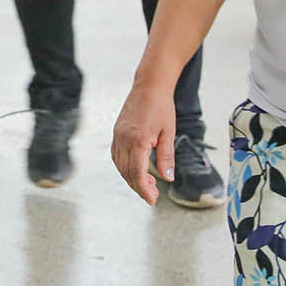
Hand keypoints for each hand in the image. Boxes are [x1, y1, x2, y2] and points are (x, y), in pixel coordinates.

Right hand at [110, 81, 177, 204]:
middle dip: (139, 187)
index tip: (152, 199)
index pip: (137, 173)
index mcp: (137, 140)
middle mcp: (123, 139)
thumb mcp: (168, 133)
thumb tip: (167, 178)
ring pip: (120, 165)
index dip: (144, 189)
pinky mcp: (116, 132)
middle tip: (153, 195)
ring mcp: (117, 135)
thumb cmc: (161, 107)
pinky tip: (135, 170)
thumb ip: (166, 157)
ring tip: (147, 184)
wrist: (149, 86)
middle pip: (127, 172)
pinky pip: (117, 155)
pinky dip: (125, 167)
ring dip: (131, 178)